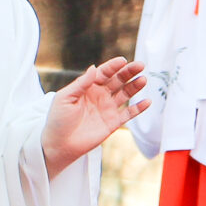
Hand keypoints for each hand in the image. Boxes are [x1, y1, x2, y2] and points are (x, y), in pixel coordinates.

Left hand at [43, 57, 147, 177]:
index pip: (104, 73)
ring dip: (135, 87)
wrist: (59, 145)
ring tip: (143, 80)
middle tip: (140, 66)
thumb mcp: (65, 98)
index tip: (123, 61)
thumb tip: (94, 67)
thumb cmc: (58, 120)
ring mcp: (107, 109)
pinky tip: (147, 101)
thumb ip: (81, 83)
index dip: (113, 66)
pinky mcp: (113, 123)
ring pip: (125, 94)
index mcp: (88, 87)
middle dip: (129, 72)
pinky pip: (129, 114)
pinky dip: (138, 108)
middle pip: (118, 80)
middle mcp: (100, 95)